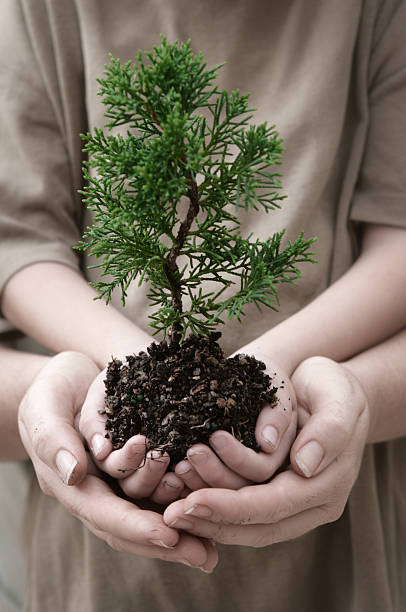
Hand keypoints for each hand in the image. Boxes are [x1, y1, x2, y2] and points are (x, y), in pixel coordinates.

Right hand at [18, 351, 216, 570]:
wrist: (70, 377)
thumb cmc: (52, 388)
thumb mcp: (44, 407)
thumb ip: (53, 439)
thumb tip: (73, 473)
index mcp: (72, 484)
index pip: (104, 514)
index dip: (136, 527)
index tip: (169, 536)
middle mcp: (97, 490)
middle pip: (131, 525)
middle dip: (167, 541)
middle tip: (204, 554)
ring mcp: (117, 481)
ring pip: (149, 510)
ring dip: (180, 522)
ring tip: (213, 532)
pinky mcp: (135, 467)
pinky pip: (159, 490)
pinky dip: (182, 498)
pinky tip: (209, 502)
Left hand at [162, 357, 368, 545]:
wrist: (328, 388)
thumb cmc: (334, 388)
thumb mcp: (339, 398)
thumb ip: (329, 430)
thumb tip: (304, 466)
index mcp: (327, 487)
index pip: (274, 506)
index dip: (232, 508)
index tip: (192, 503)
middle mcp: (310, 504)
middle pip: (255, 525)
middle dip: (211, 518)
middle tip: (170, 512)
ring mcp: (291, 503)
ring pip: (244, 523)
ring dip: (206, 512)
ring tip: (171, 493)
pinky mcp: (273, 493)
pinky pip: (240, 508)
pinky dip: (211, 502)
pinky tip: (183, 490)